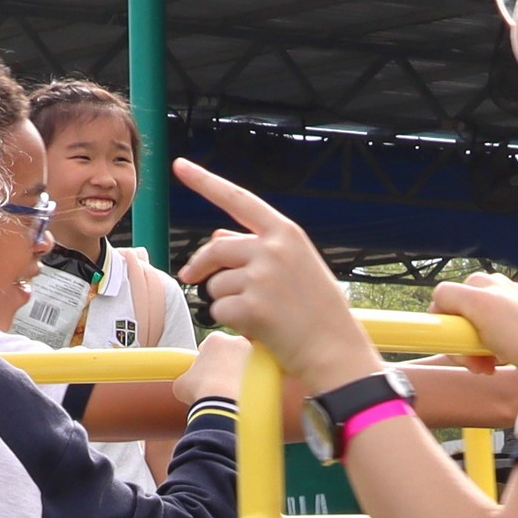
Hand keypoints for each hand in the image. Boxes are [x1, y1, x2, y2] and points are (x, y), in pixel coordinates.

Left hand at [174, 161, 376, 395]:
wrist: (337, 351)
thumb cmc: (318, 312)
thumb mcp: (296, 268)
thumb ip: (259, 249)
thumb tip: (217, 236)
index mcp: (286, 233)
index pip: (238, 200)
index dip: (205, 182)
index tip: (180, 166)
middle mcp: (272, 249)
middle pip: (216, 249)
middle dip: (199, 265)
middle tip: (189, 276)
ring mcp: (261, 277)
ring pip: (215, 284)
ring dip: (225, 302)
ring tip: (258, 316)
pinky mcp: (251, 307)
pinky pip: (218, 311)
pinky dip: (230, 324)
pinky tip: (258, 330)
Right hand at [176, 328, 253, 411]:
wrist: (226, 405)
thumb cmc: (202, 392)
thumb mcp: (181, 383)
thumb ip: (185, 377)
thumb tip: (186, 383)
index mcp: (215, 339)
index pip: (209, 347)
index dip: (205, 361)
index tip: (205, 373)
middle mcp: (238, 341)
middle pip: (230, 352)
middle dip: (226, 364)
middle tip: (220, 383)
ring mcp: (255, 354)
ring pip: (246, 363)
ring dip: (240, 373)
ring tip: (233, 391)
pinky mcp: (268, 370)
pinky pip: (259, 375)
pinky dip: (253, 383)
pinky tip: (244, 395)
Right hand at [430, 273, 517, 370]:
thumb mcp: (478, 304)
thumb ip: (449, 295)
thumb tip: (436, 300)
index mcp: (486, 283)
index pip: (447, 299)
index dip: (446, 324)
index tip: (453, 342)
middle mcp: (496, 296)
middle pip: (458, 320)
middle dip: (460, 343)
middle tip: (472, 360)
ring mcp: (505, 316)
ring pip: (471, 336)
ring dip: (472, 355)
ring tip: (486, 366)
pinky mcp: (513, 336)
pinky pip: (487, 347)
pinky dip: (486, 358)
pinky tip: (496, 365)